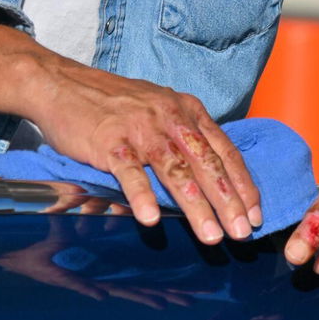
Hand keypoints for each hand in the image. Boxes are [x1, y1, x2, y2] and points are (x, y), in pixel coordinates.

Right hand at [0, 23, 261, 244]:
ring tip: (210, 236)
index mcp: (185, 109)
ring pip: (175, 170)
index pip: (224, 149)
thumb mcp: (157, 108)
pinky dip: (143, 196)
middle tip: (243, 233)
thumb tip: (212, 173)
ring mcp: (139, 128)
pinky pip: (130, 172)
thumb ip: (183, 134)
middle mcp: (168, 116)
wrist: (62, 83)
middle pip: (206, 163)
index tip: (257, 214)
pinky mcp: (109, 141)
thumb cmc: (112, 103)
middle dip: (228, 201)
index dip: (242, 183)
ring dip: (196, 205)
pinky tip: (152, 220)